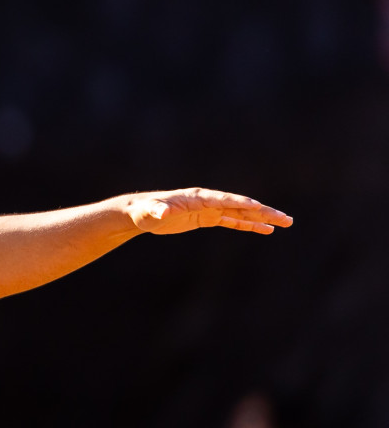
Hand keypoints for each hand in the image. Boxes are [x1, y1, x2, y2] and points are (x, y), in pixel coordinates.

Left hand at [127, 188, 292, 235]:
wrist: (140, 213)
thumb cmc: (144, 211)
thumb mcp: (150, 212)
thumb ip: (158, 210)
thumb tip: (161, 211)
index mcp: (198, 198)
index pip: (226, 200)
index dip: (243, 204)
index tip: (263, 209)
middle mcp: (208, 201)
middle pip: (241, 206)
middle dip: (264, 212)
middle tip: (287, 219)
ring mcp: (209, 210)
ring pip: (241, 214)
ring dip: (262, 219)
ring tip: (284, 223)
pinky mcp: (207, 219)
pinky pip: (232, 221)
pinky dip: (248, 225)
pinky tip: (264, 230)